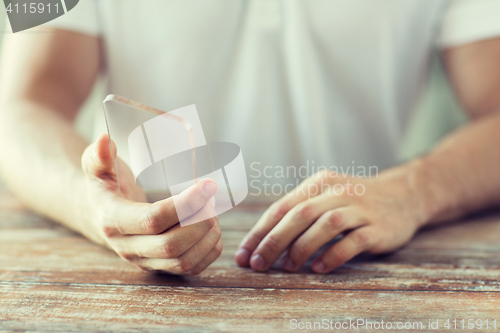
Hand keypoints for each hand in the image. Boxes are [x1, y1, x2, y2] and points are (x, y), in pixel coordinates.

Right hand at [81, 134, 221, 274]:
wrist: (105, 215)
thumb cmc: (108, 186)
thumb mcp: (97, 168)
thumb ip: (98, 155)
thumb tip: (105, 140)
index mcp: (113, 221)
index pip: (153, 219)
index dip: (185, 203)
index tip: (207, 185)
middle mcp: (128, 248)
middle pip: (172, 245)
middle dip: (200, 221)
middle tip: (211, 198)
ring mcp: (146, 261)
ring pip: (184, 261)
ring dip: (208, 235)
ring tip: (212, 210)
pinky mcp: (162, 268)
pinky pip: (192, 269)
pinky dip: (210, 250)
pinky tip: (211, 228)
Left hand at [234, 169, 425, 272]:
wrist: (404, 195)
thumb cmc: (354, 202)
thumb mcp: (326, 196)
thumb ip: (299, 212)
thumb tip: (262, 242)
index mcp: (319, 184)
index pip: (282, 207)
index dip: (260, 231)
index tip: (244, 254)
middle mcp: (338, 192)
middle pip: (300, 214)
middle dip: (274, 241)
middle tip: (258, 264)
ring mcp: (360, 208)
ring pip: (326, 225)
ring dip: (302, 247)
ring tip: (288, 267)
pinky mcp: (379, 227)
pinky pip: (353, 241)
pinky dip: (333, 255)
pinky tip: (318, 268)